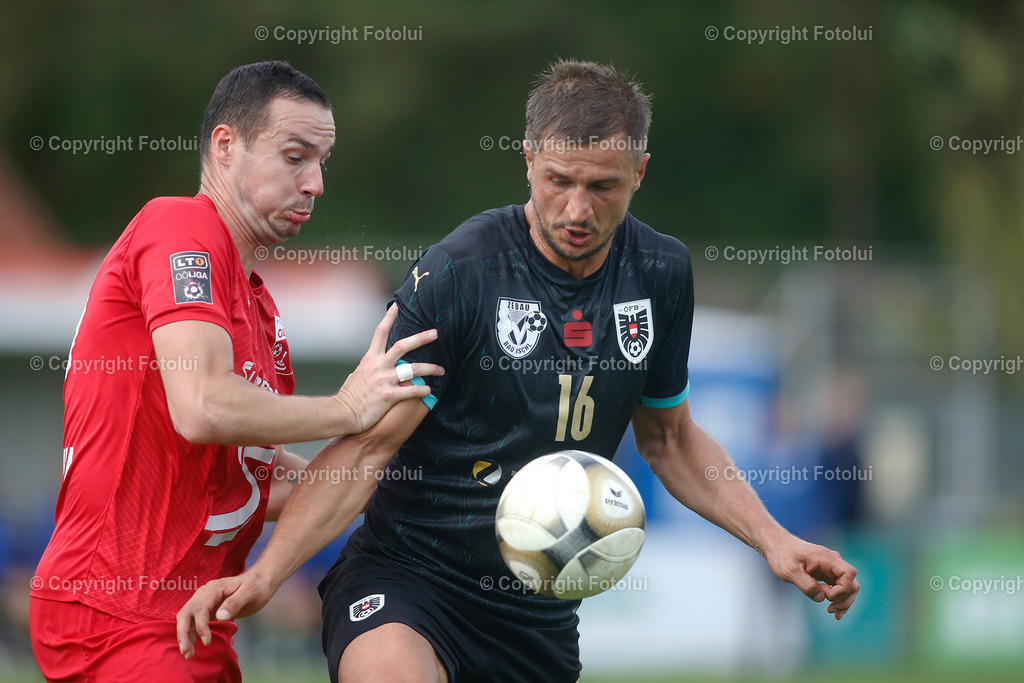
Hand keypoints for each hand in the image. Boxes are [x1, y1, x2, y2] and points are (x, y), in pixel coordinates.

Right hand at [176, 571, 273, 659]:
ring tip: (188, 654)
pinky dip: (190, 634)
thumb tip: (220, 617)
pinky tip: (191, 646)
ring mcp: (204, 602)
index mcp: (214, 588)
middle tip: (186, 652)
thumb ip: (235, 603)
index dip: (201, 626)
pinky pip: (193, 622)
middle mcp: (204, 594)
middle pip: (186, 613)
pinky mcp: (206, 610)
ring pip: (186, 619)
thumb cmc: (255, 587)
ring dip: (184, 636)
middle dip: (183, 633)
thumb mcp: (250, 592)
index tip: (207, 642)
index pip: (200, 608)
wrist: (258, 584)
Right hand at [334, 304, 443, 431]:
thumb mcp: (355, 376)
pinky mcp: (388, 396)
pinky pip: (411, 391)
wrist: (343, 413)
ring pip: (412, 369)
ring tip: (441, 370)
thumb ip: (366, 370)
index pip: (380, 333)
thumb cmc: (349, 397)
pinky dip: (423, 390)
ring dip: (430, 368)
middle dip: (421, 338)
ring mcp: (384, 380)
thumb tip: (365, 369)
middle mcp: (378, 366)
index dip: (388, 318)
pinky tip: (430, 390)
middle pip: (402, 346)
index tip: (397, 306)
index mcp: (370, 359)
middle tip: (435, 333)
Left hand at [765, 533, 859, 619]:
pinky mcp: (827, 573)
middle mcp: (833, 562)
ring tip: (833, 613)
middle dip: (845, 599)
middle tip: (829, 609)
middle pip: (852, 583)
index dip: (843, 589)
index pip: (849, 573)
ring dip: (844, 601)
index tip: (826, 594)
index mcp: (826, 558)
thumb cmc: (782, 555)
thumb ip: (805, 584)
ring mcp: (831, 568)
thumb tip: (821, 597)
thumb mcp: (789, 570)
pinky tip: (834, 611)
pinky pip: (839, 587)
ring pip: (848, 587)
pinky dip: (838, 599)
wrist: (776, 546)